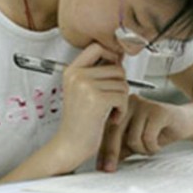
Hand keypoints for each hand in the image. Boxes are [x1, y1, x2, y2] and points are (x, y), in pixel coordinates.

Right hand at [51, 43, 128, 170]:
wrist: (69, 146)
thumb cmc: (79, 122)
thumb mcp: (83, 91)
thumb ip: (98, 73)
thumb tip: (120, 57)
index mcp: (72, 71)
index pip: (97, 47)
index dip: (111, 55)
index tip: (114, 69)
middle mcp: (77, 75)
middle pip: (116, 68)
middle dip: (120, 86)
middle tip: (111, 101)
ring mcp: (86, 86)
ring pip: (122, 83)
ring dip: (121, 100)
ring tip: (109, 111)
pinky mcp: (97, 99)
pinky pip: (123, 97)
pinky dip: (122, 110)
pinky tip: (111, 117)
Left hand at [96, 94, 192, 171]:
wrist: (185, 122)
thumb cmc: (159, 130)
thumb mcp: (136, 141)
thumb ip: (121, 147)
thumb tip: (103, 162)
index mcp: (122, 106)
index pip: (107, 129)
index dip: (103, 149)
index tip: (100, 166)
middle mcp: (131, 102)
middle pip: (115, 131)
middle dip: (113, 153)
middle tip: (111, 169)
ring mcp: (145, 104)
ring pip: (133, 138)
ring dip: (142, 150)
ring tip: (151, 147)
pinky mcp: (158, 111)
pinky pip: (148, 137)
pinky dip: (153, 147)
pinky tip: (158, 144)